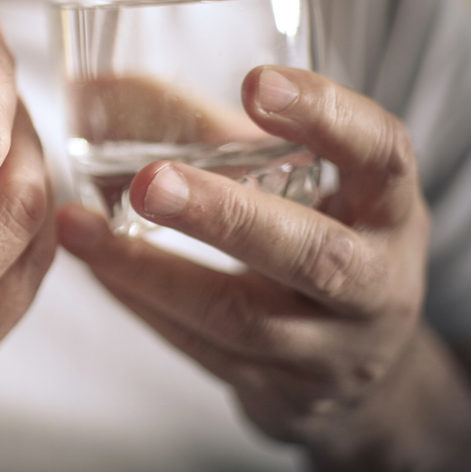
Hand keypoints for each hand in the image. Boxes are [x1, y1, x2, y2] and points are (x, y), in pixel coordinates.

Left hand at [58, 66, 470, 469]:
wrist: (361, 366)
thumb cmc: (324, 239)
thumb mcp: (313, 187)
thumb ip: (235, 141)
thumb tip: (104, 91)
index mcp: (389, 210)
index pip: (380, 156)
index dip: (326, 117)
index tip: (257, 84)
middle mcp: (375, 283)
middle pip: (312, 254)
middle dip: (225, 215)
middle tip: (150, 182)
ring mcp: (329, 349)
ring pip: (239, 316)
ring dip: (149, 269)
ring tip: (81, 227)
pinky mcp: (277, 388)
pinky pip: (201, 347)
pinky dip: (141, 299)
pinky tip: (96, 262)